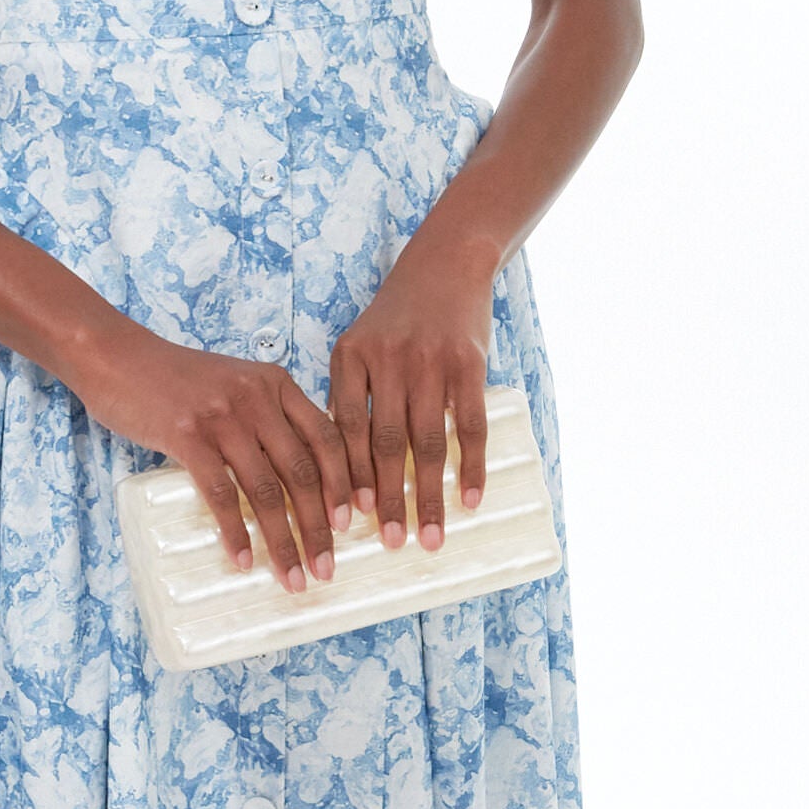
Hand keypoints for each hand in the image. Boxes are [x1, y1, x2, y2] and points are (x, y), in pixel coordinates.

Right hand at [77, 326, 357, 594]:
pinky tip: (243, 559)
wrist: (117, 357)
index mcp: (277, 384)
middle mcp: (257, 399)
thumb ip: (268, 416)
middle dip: (319, 527)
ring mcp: (222, 417)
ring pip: (266, 490)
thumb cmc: (175, 379)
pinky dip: (236, 532)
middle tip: (326, 568)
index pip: (327, 438)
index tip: (351, 523)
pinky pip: (221, 494)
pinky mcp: (186, 436)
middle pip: (303, 471)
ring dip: (283, 541)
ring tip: (292, 576)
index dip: (344, 484)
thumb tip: (296, 474)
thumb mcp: (236, 384)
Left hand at [327, 239, 496, 551]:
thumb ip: (348, 397)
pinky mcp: (469, 364)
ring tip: (430, 537)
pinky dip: (471, 466)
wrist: (444, 265)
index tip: (346, 521)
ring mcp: (430, 362)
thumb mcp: (357, 345)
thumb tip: (337, 468)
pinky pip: (470, 425)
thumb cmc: (395, 318)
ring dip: (430, 495)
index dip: (346, 478)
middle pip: (387, 444)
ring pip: (429, 442)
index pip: (346, 430)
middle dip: (388, 499)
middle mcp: (388, 361)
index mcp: (350, 358)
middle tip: (390, 543)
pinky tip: (470, 499)